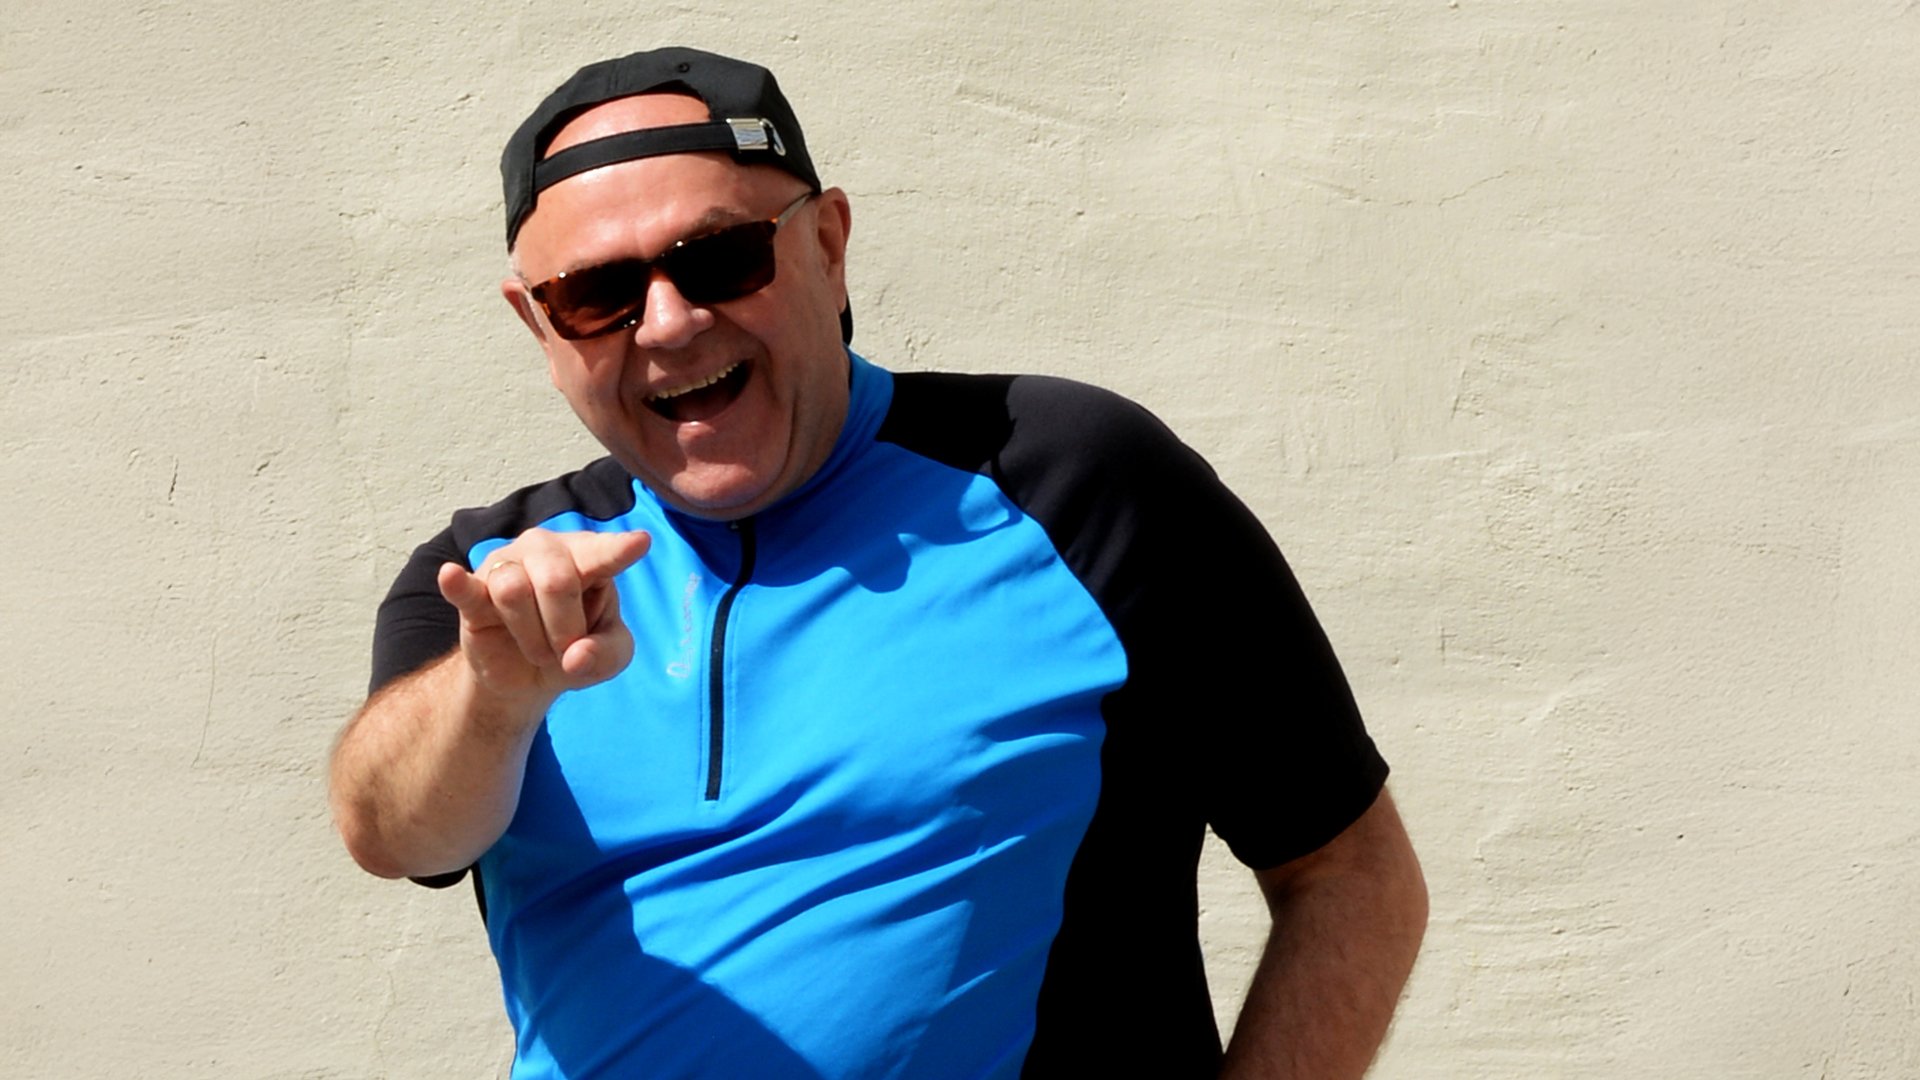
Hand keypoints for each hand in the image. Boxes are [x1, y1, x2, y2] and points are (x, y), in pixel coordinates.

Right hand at [436, 528, 651, 710]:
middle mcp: (547, 550)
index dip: (618, 550)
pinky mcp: (473, 594)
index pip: (603, 552)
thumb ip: (606, 654)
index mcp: (589, 557)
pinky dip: (459, 583)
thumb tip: (575, 656)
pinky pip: (466, 588)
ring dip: (531, 636)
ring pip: (514, 591)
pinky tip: (451, 575)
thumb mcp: (609, 657)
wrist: (526, 677)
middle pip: (557, 581)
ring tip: (536, 647)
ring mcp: (507, 565)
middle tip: (564, 649)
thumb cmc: (576, 649)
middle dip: (565, 629)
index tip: (641, 543)